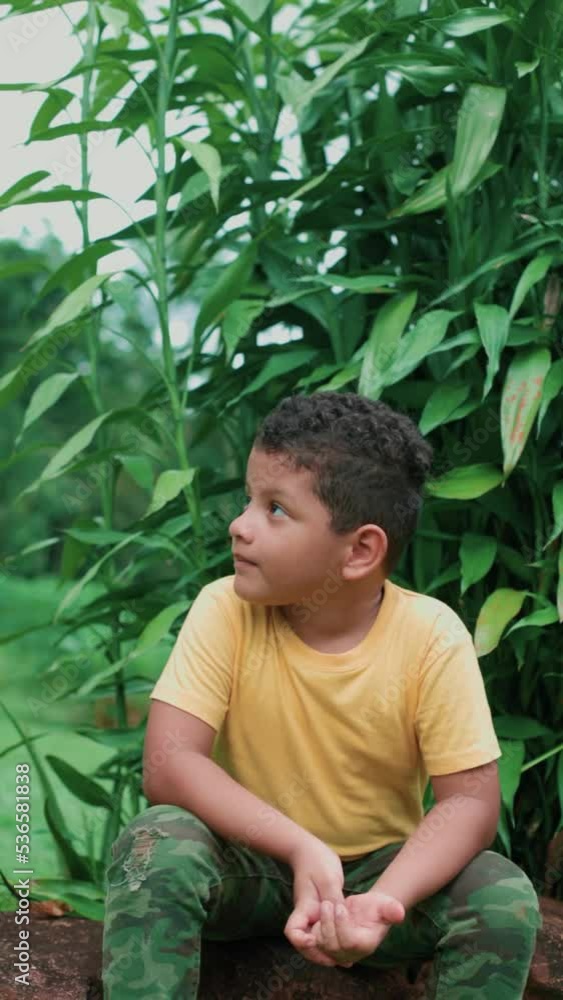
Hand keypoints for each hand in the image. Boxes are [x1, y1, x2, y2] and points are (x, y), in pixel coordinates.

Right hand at [284, 836, 347, 966]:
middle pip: (303, 943)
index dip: (301, 942)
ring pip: (313, 939)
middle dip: (317, 954)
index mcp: (304, 907)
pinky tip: (345, 946)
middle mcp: (306, 914)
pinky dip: (329, 939)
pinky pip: (321, 930)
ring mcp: (311, 913)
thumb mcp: (329, 878)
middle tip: (336, 961)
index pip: (293, 932)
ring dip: (324, 950)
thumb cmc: (316, 861)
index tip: (314, 941)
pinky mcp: (318, 911)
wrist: (308, 849)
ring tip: (344, 960)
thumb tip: (342, 918)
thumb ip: (335, 899)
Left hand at [308, 890, 405, 965]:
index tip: (340, 906)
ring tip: (325, 905)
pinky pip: (314, 943)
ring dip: (321, 924)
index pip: (349, 942)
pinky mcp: (327, 948)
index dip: (342, 925)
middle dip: (328, 923)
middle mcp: (351, 954)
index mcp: (365, 945)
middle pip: (333, 945)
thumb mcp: (386, 905)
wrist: (367, 910)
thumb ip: (392, 909)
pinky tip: (320, 914)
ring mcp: (338, 953)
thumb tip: (400, 912)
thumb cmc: (378, 908)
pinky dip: (314, 930)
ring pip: (322, 944)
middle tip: (328, 903)